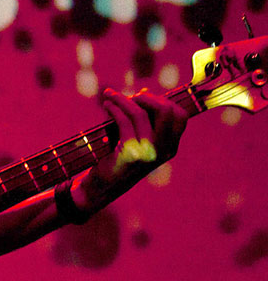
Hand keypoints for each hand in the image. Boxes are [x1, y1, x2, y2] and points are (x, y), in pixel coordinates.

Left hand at [74, 88, 187, 211]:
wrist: (101, 188)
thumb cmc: (116, 160)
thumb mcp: (135, 140)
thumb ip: (143, 120)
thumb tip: (143, 93)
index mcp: (170, 147)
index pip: (180, 116)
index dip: (162, 101)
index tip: (141, 98)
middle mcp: (164, 151)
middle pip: (166, 111)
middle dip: (146, 98)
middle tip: (128, 97)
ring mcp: (148, 153)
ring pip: (141, 113)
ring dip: (123, 100)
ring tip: (109, 96)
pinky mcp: (129, 153)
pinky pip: (124, 121)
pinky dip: (114, 108)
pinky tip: (106, 106)